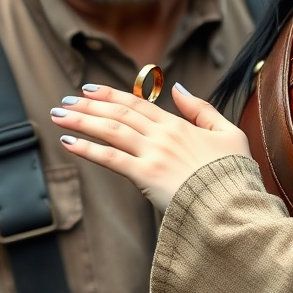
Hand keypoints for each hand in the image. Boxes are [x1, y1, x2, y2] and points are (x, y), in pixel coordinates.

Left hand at [49, 82, 250, 212]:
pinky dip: (87, 148)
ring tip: (58, 114)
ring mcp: (153, 154)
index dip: (111, 94)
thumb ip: (202, 110)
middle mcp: (162, 135)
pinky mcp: (145, 175)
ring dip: (81, 120)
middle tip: (65, 100)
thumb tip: (178, 88)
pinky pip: (110, 158)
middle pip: (118, 113)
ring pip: (110, 130)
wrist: (233, 205)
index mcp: (179, 125)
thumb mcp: (228, 134)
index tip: (89, 89)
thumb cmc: (234, 175)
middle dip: (88, 105)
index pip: (138, 103)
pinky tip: (68, 142)